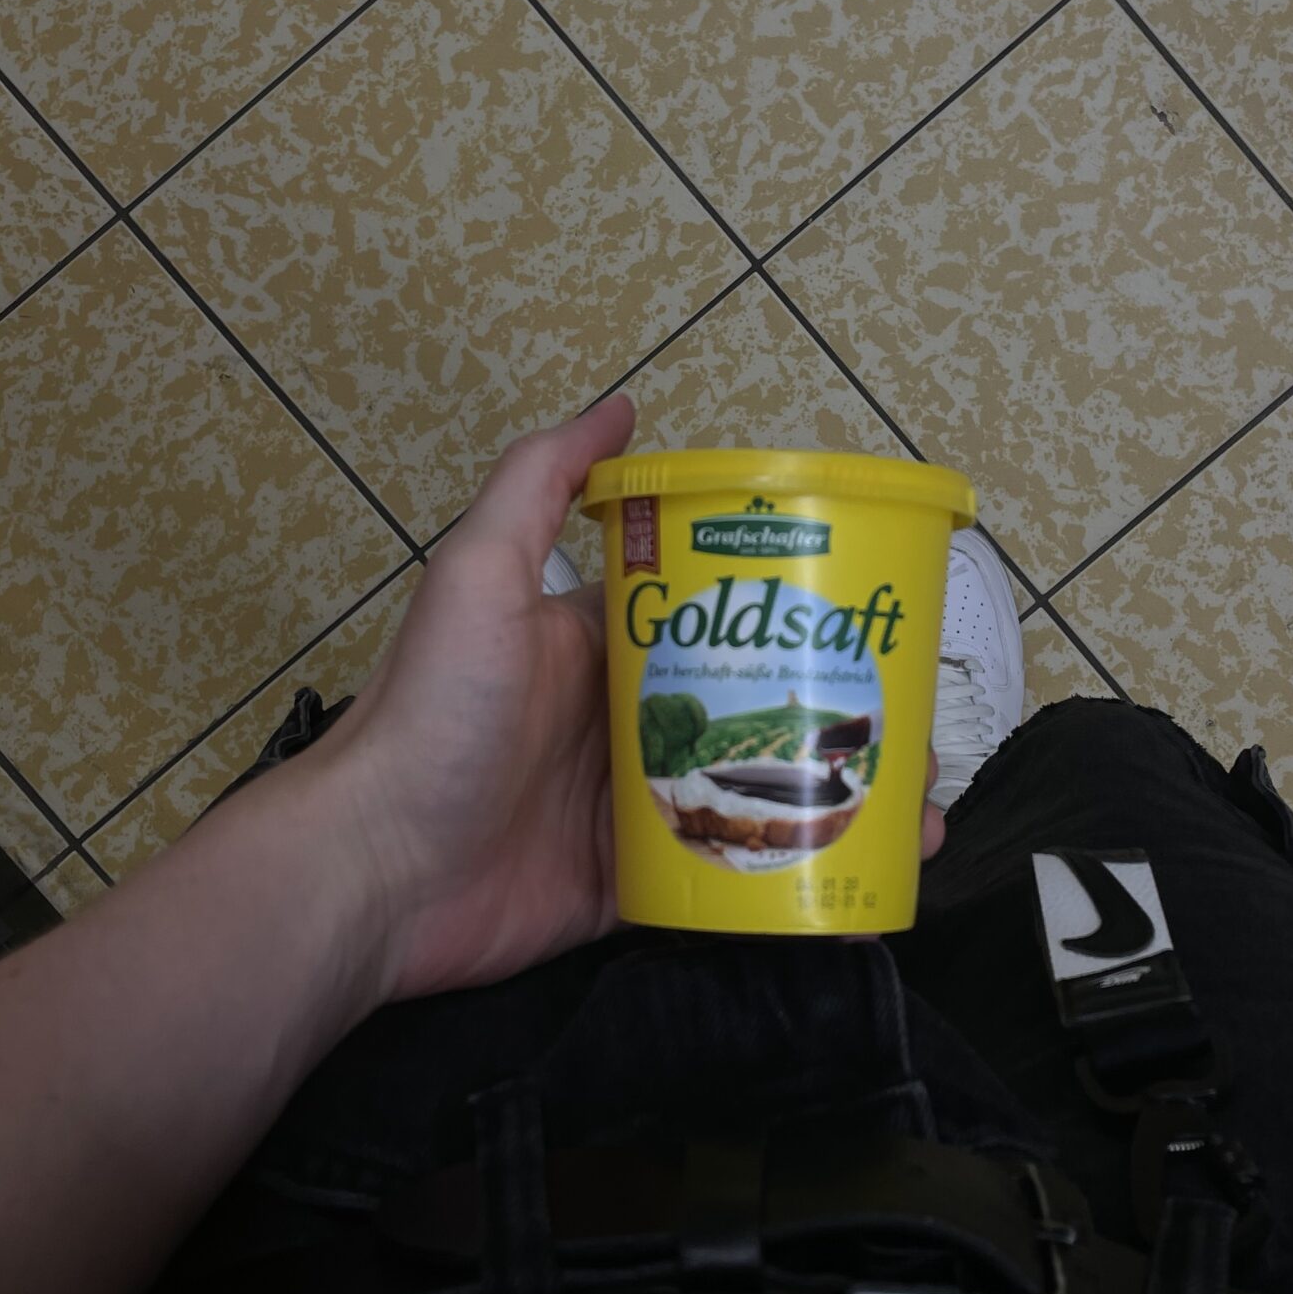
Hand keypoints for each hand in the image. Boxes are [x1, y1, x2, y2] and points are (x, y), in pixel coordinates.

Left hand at [268, 400, 951, 1004]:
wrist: (372, 874)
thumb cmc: (431, 716)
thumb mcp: (479, 576)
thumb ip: (539, 484)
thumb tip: (621, 406)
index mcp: (598, 645)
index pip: (713, 614)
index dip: (792, 613)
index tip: (873, 619)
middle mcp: (623, 722)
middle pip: (753, 710)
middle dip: (838, 718)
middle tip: (919, 734)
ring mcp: (630, 810)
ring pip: (757, 798)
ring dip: (839, 803)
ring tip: (919, 813)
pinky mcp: (630, 887)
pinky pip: (726, 882)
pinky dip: (798, 881)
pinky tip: (867, 878)